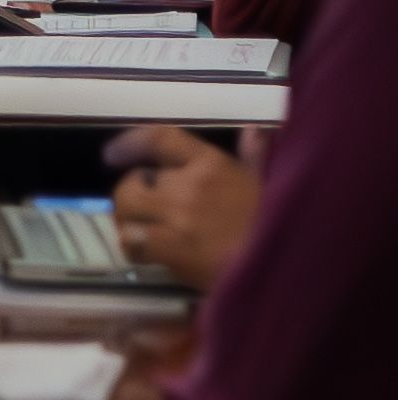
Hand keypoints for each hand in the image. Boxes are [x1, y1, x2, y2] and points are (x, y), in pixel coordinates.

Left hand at [105, 124, 265, 287]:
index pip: (159, 139)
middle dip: (132, 195)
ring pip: (126, 210)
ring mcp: (177, 216)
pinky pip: (132, 242)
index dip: (130, 143)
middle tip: (143, 210)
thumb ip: (254, 156)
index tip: (112, 154)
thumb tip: (254, 131)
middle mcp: (188, 184)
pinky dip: (133, 249)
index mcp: (212, 164)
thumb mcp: (270, 182)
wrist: (287, 269)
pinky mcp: (171, 248)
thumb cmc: (279, 224)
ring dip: (127, 222)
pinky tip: (147, 256)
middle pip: (133, 181)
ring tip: (141, 233)